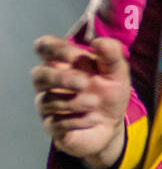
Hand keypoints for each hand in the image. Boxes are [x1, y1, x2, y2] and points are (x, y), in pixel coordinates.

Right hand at [31, 35, 130, 161]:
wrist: (112, 124)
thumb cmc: (109, 92)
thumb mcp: (117, 72)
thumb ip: (111, 54)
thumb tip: (99, 42)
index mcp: (62, 62)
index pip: (44, 47)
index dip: (55, 49)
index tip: (76, 56)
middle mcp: (49, 82)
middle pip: (38, 75)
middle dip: (60, 78)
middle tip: (84, 83)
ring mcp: (47, 105)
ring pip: (47, 101)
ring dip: (74, 102)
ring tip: (95, 103)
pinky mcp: (52, 127)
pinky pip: (56, 123)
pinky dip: (77, 120)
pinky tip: (93, 118)